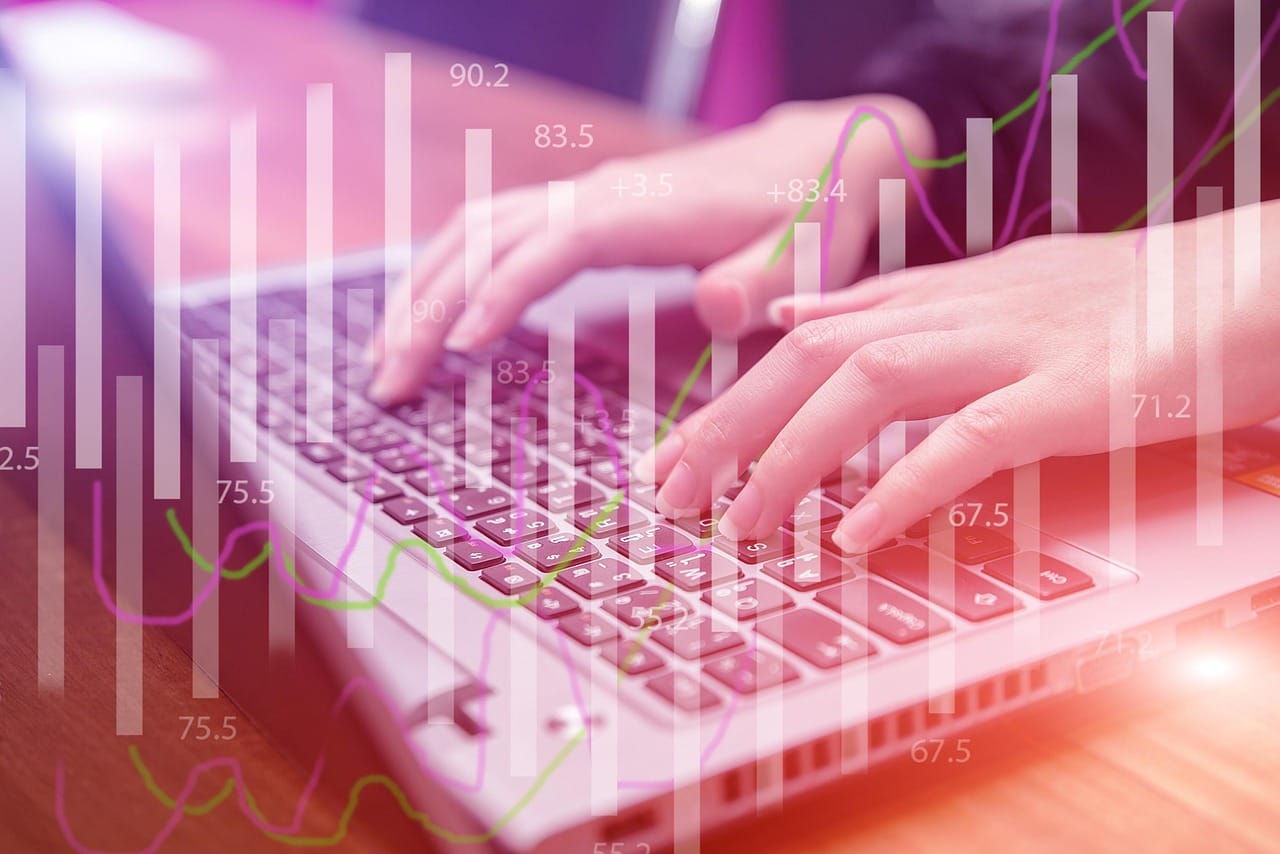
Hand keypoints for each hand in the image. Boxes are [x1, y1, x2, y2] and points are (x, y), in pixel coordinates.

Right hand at [367, 95, 935, 402]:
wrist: (816, 160)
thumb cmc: (811, 214)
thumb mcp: (811, 250)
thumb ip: (769, 280)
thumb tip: (720, 305)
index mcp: (642, 210)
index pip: (549, 245)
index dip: (499, 292)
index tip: (455, 348)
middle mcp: (596, 196)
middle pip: (485, 237)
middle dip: (426, 307)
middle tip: (386, 385)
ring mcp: (581, 200)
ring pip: (472, 232)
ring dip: (419, 292)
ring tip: (381, 361)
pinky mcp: (578, 215)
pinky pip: (491, 237)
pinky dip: (446, 276)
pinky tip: (426, 322)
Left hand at [639, 209, 1279, 551]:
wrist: (1250, 285)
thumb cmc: (1129, 304)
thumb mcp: (996, 289)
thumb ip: (894, 303)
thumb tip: (793, 316)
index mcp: (945, 292)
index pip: (810, 336)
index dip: (734, 395)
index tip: (676, 454)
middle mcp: (965, 309)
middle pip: (815, 355)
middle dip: (732, 424)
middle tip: (673, 494)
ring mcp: (1017, 347)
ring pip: (872, 384)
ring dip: (794, 455)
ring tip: (743, 522)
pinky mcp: (1073, 392)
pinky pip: (972, 438)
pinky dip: (906, 486)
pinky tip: (852, 536)